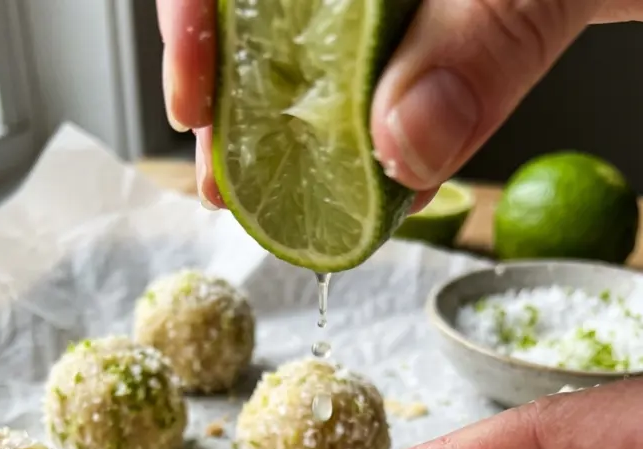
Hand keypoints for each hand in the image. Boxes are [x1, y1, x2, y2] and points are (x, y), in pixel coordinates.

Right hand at [155, 0, 642, 206]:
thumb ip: (487, 34)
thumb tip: (399, 147)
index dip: (191, 8)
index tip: (193, 94)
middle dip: (240, 87)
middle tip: (231, 184)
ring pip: (328, 29)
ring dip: (303, 118)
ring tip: (289, 199)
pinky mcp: (463, 3)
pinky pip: (397, 51)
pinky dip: (379, 114)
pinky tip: (375, 167)